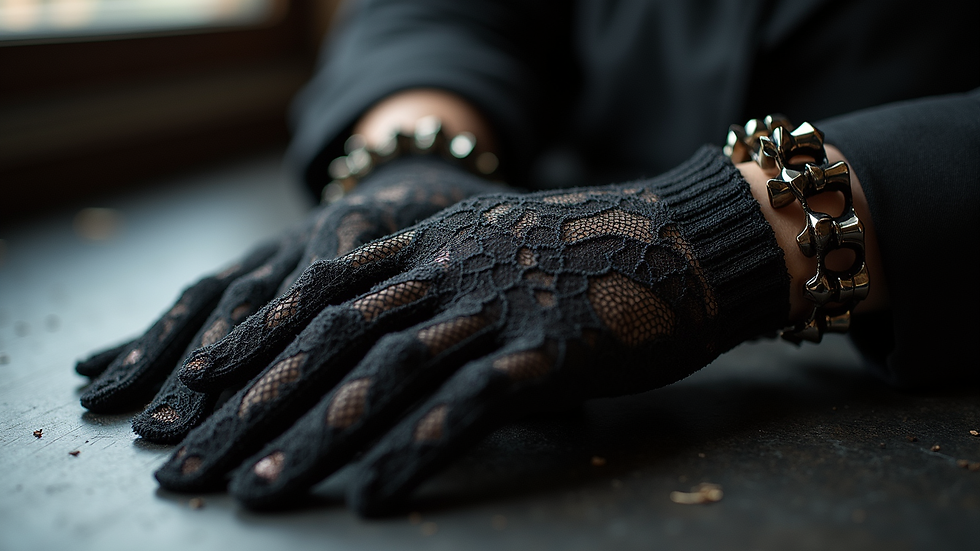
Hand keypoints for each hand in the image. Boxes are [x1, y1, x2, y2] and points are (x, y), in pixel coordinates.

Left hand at [152, 147, 789, 514]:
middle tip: (191, 461)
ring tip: (257, 492)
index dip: (253, 337)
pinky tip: (369, 499)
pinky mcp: (543, 354)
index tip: (196, 385)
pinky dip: (412, 453)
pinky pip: (466, 410)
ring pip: (385, 375)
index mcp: (431, 243)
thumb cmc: (590, 248)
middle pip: (332, 338)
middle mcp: (448, 271)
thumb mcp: (496, 240)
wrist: (685, 239)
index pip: (320, 288)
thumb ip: (434, 269)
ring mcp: (494, 310)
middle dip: (253, 404)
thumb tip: (377, 313)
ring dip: (314, 438)